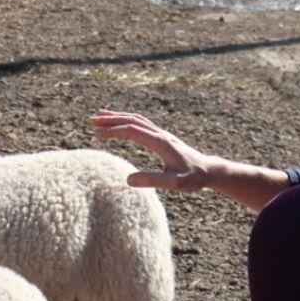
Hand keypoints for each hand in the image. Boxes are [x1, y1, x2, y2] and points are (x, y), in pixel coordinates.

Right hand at [90, 110, 221, 191]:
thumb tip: (128, 180)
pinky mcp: (161, 137)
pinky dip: (126, 120)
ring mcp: (161, 134)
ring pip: (136, 119)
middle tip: (91, 120)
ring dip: (117, 117)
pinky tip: (119, 123)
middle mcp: (160, 134)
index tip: (96, 133)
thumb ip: (152, 180)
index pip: (132, 131)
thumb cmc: (192, 178)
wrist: (208, 170)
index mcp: (160, 142)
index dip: (113, 131)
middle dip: (110, 119)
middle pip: (131, 120)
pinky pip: (141, 123)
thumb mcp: (174, 183)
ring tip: (99, 116)